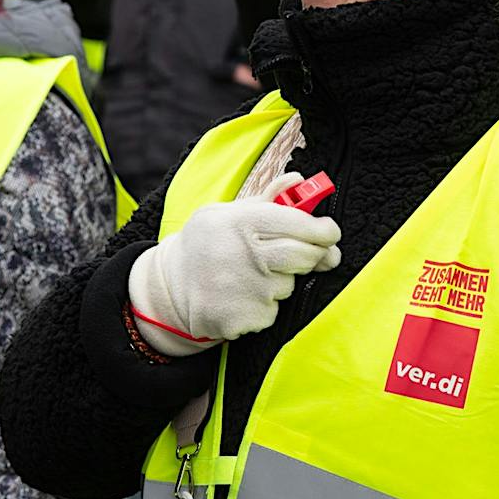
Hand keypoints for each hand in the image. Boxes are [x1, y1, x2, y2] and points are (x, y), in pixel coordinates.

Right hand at [127, 171, 340, 354]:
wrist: (169, 289)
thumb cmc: (205, 245)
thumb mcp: (226, 214)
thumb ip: (266, 199)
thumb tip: (299, 180)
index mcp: (242, 221)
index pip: (300, 223)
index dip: (323, 229)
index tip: (329, 232)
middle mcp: (246, 254)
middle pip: (305, 256)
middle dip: (315, 255)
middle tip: (309, 254)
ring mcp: (246, 289)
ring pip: (289, 285)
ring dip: (282, 281)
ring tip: (252, 275)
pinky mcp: (245, 318)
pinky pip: (273, 310)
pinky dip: (265, 305)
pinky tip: (242, 296)